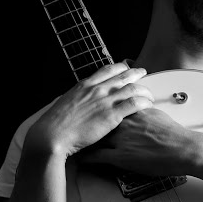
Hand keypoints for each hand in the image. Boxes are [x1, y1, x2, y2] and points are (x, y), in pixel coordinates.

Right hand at [22, 62, 152, 158]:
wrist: (52, 135)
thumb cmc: (55, 124)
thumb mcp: (65, 102)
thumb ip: (77, 98)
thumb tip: (77, 99)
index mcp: (85, 85)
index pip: (107, 69)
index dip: (120, 67)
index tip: (126, 67)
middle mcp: (97, 89)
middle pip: (123, 76)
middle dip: (136, 73)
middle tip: (143, 73)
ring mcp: (105, 101)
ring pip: (132, 88)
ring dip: (144, 89)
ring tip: (150, 94)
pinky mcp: (112, 115)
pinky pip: (134, 104)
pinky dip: (144, 102)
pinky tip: (149, 104)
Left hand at [80, 107, 200, 177]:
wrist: (184, 149)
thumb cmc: (175, 135)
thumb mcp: (158, 116)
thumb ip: (144, 111)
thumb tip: (141, 108)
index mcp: (132, 112)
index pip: (109, 106)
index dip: (96, 108)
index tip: (87, 108)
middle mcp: (123, 123)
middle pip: (98, 120)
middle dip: (85, 122)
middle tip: (73, 123)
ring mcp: (121, 140)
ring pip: (95, 137)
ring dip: (83, 139)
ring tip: (72, 139)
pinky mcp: (122, 157)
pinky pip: (98, 157)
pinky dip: (87, 157)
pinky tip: (79, 158)